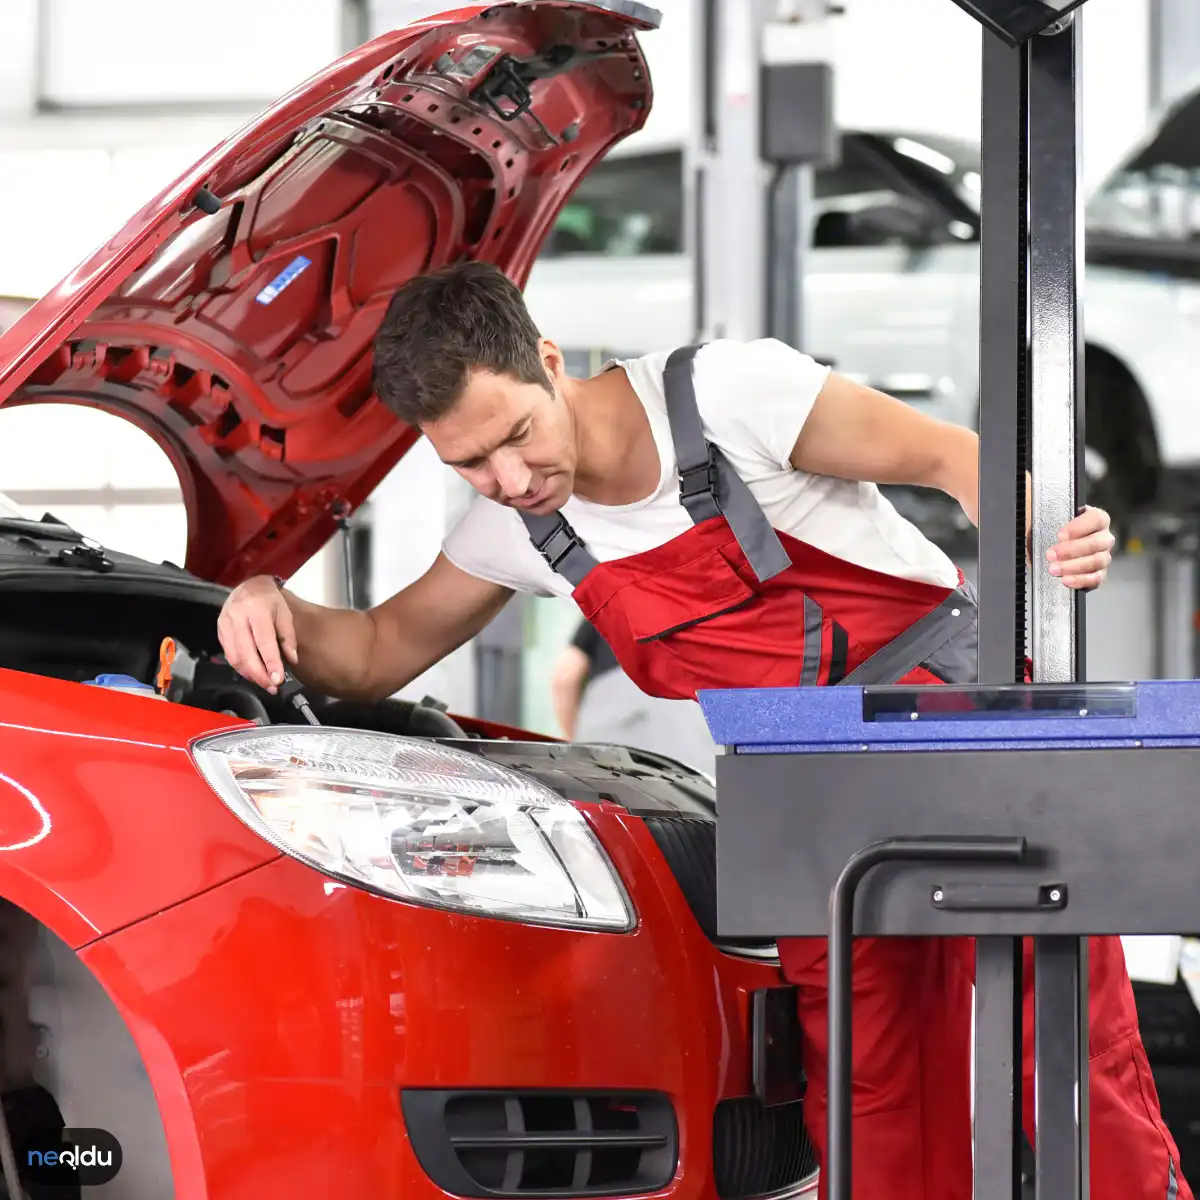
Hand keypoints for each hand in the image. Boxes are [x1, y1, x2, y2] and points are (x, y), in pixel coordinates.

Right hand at [217, 575, 298, 692]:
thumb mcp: (285, 614)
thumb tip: (291, 660)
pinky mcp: (220, 632)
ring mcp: (225, 624)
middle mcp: (237, 617)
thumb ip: (288, 637)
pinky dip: (241, 668)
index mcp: (256, 610)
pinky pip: (229, 654)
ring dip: (249, 674)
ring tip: (264, 683)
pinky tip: (252, 673)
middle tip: (272, 687)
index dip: (270, 662)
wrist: (248, 586)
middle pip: (245, 652)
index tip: (278, 679)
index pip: (263, 641)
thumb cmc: (269, 600)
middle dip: (259, 674)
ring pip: (234, 657)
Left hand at [1044, 505, 1113, 590]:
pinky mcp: (1099, 573)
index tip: (1060, 535)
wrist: (1053, 549)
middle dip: (1071, 550)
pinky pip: (1096, 578)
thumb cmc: (1053, 532)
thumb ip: (1047, 523)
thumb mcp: (1049, 522)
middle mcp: (1103, 537)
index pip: (1096, 519)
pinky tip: (1066, 580)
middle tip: (1051, 554)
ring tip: (1054, 569)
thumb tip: (1037, 530)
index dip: (1078, 527)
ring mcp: (1103, 556)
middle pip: (1096, 543)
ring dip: (1073, 566)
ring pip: (1097, 561)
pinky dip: (1081, 580)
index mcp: (1096, 519)